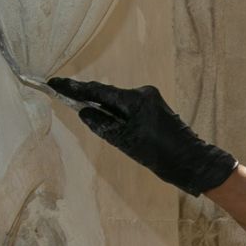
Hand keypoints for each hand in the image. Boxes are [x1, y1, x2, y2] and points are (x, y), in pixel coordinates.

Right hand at [48, 78, 238, 196]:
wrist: (191, 162)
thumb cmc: (160, 154)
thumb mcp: (125, 142)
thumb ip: (102, 124)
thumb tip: (84, 111)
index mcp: (135, 99)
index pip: (98, 90)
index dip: (74, 88)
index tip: (54, 83)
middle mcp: (143, 93)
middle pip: (107, 94)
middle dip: (87, 97)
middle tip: (62, 96)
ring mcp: (150, 99)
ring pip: (118, 102)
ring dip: (103, 109)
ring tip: (85, 113)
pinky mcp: (154, 108)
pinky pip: (128, 108)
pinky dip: (116, 114)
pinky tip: (110, 124)